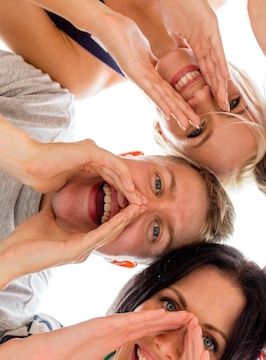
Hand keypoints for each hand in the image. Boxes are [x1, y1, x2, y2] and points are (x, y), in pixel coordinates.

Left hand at [0, 204, 140, 288]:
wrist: (11, 256)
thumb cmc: (25, 242)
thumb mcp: (46, 220)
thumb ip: (56, 211)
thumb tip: (57, 198)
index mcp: (78, 243)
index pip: (103, 227)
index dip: (118, 214)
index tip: (128, 200)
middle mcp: (84, 249)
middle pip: (113, 231)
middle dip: (128, 216)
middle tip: (141, 203)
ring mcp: (81, 251)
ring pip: (110, 233)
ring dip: (126, 220)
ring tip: (138, 207)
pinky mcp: (75, 251)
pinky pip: (99, 236)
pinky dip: (113, 225)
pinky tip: (123, 216)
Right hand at [2, 309, 194, 359]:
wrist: (42, 359)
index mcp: (114, 340)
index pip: (145, 335)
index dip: (163, 332)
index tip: (182, 333)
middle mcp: (115, 329)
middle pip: (149, 324)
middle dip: (171, 322)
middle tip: (193, 319)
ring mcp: (108, 325)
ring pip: (142, 319)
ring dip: (163, 316)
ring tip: (183, 314)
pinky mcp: (100, 324)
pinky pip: (125, 321)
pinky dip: (143, 318)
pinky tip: (159, 315)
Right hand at [10, 135, 144, 202]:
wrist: (28, 165)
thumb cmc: (41, 176)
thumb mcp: (63, 186)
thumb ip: (75, 187)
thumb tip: (76, 198)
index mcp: (86, 164)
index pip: (109, 180)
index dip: (120, 194)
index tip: (129, 209)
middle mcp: (92, 156)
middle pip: (117, 175)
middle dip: (130, 191)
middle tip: (142, 205)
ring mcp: (92, 152)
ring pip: (118, 170)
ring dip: (130, 186)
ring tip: (139, 200)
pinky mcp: (92, 150)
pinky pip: (113, 164)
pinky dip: (123, 176)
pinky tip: (130, 189)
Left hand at [95, 10, 199, 127]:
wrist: (105, 23)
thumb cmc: (122, 32)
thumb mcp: (143, 49)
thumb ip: (151, 60)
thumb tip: (158, 65)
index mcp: (147, 74)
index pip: (169, 90)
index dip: (181, 101)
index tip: (194, 111)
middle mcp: (144, 79)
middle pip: (168, 98)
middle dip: (183, 111)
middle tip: (197, 124)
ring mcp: (138, 77)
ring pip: (161, 97)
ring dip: (175, 111)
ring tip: (186, 124)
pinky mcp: (133, 72)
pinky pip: (149, 89)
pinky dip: (160, 102)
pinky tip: (168, 112)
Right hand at [160, 0, 229, 110]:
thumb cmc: (173, 1)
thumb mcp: (175, 28)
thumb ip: (179, 41)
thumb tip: (177, 50)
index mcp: (198, 43)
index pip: (204, 68)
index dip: (208, 85)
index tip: (210, 101)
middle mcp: (207, 41)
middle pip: (213, 70)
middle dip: (217, 89)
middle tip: (223, 108)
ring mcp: (210, 34)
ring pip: (217, 63)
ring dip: (220, 81)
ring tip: (224, 98)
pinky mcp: (211, 26)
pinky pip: (217, 48)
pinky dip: (220, 63)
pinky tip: (225, 77)